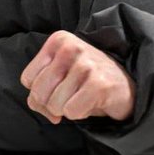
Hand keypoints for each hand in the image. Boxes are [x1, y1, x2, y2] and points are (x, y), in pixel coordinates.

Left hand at [20, 30, 135, 124]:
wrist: (126, 86)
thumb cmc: (85, 82)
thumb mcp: (57, 79)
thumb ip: (38, 94)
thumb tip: (43, 109)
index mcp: (58, 40)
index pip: (27, 79)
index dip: (39, 92)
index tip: (58, 87)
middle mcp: (71, 47)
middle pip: (38, 92)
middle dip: (51, 104)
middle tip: (69, 97)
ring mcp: (86, 64)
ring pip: (54, 104)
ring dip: (67, 109)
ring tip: (82, 96)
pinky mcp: (99, 84)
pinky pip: (71, 111)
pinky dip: (79, 113)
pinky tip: (91, 102)